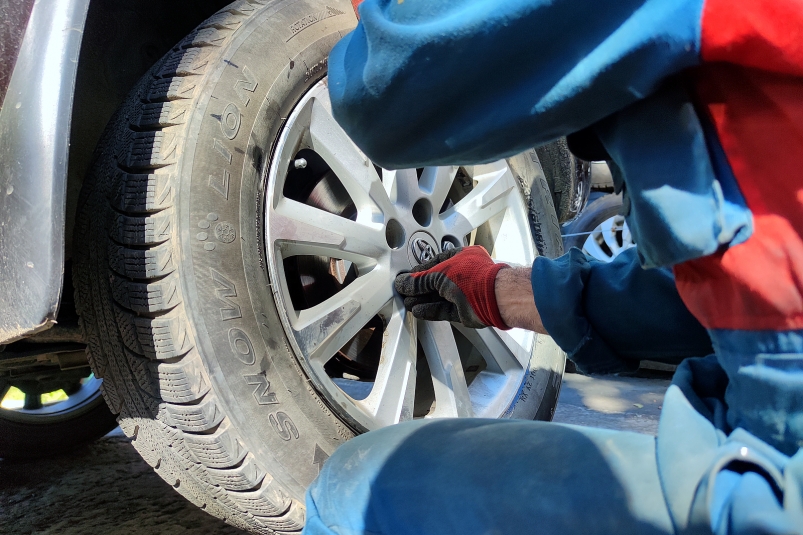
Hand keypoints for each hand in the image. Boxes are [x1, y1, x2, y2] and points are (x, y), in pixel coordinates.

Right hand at [394, 246, 509, 328]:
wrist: (494, 297)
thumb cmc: (474, 277)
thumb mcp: (439, 274)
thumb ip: (419, 280)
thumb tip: (404, 283)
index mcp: (461, 257)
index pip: (435, 263)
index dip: (419, 271)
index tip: (406, 278)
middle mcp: (463, 274)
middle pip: (436, 281)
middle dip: (419, 288)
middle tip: (404, 292)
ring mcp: (464, 293)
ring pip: (438, 297)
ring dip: (422, 300)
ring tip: (408, 303)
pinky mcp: (464, 310)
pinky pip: (443, 310)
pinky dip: (430, 311)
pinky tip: (418, 311)